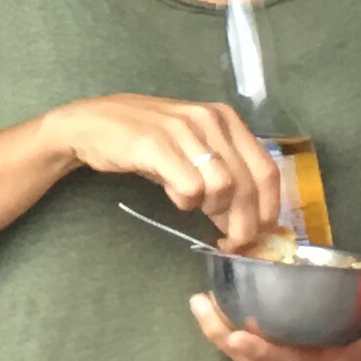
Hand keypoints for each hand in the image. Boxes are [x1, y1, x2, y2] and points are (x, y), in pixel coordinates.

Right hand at [55, 94, 285, 250]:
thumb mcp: (194, 148)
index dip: (269, 209)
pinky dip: (185, 202)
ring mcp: (184, 129)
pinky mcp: (156, 144)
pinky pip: (189, 188)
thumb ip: (225, 172)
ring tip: (194, 207)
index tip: (260, 235)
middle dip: (244, 224)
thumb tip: (251, 217)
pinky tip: (175, 197)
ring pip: (223, 188)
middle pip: (248, 185)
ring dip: (212, 210)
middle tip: (230, 242)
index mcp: (227, 119)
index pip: (267, 170)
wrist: (92, 123)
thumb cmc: (147, 140)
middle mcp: (211, 119)